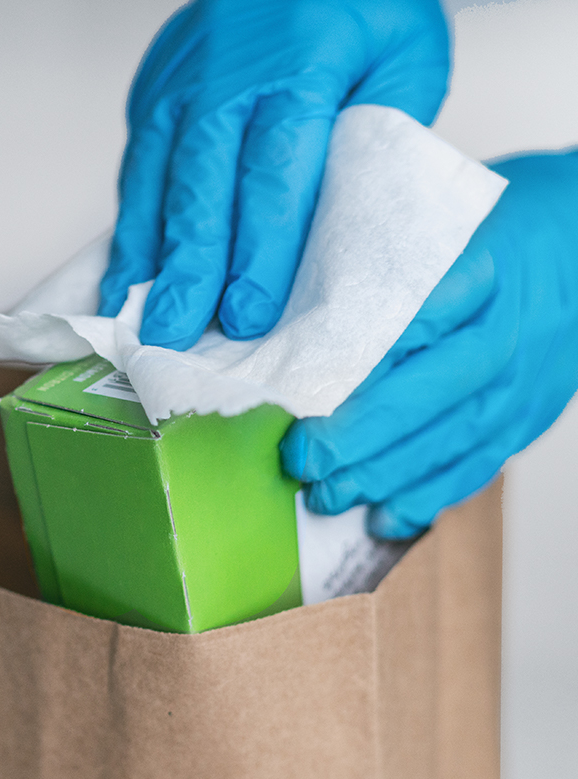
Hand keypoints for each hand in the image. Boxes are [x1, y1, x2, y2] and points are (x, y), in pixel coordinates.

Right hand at [99, 0, 449, 349]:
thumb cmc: (362, 13)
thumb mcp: (405, 64)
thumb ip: (376, 145)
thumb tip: (337, 241)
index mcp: (302, 64)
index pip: (274, 173)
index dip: (258, 251)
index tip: (247, 315)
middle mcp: (226, 75)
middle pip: (201, 186)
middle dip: (187, 269)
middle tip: (173, 334)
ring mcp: (178, 81)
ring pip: (154, 180)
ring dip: (143, 255)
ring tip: (129, 316)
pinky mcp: (150, 89)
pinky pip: (137, 167)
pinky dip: (131, 223)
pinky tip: (124, 272)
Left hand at [282, 151, 577, 538]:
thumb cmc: (500, 221)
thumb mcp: (443, 215)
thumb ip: (380, 256)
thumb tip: (293, 307)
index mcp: (479, 268)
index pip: (407, 323)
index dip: (348, 365)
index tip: (295, 391)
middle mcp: (505, 332)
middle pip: (426, 394)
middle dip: (356, 436)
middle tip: (300, 459)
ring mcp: (523, 381)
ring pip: (449, 441)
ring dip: (383, 477)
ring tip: (325, 496)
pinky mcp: (530, 415)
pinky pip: (479, 464)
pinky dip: (430, 496)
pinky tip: (385, 518)